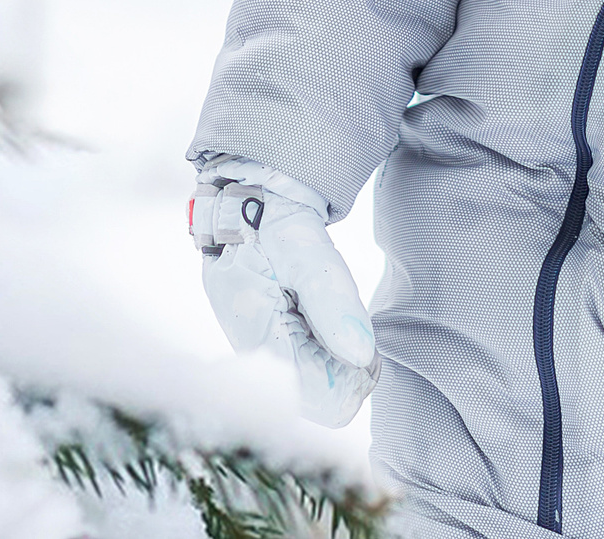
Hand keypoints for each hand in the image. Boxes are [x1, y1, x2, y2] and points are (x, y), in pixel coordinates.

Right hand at [190, 178, 378, 424]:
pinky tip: (314, 314)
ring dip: (337, 356)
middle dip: (348, 364)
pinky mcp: (267, 349)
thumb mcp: (304, 250)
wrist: (242, 201)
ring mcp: (260, 358)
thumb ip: (332, 300)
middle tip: (343, 314)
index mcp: (257, 341)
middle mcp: (254, 361)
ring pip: (321, 390)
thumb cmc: (270, 220)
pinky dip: (325, 349)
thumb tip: (361, 355)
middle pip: (328, 402)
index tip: (355, 330)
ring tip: (325, 307)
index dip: (356, 373)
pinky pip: (310, 374)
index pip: (326, 402)